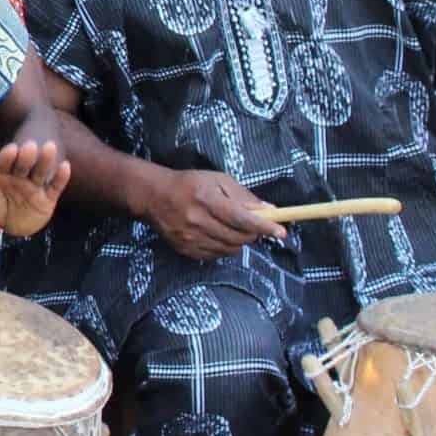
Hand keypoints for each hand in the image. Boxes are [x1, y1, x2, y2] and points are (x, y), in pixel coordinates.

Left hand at [0, 139, 70, 237]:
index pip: (5, 162)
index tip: (11, 149)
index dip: (8, 156)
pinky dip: (60, 177)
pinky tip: (65, 166)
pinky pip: (55, 186)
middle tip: (29, 146)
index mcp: (2, 171)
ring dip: (45, 160)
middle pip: (24, 164)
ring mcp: (35, 185)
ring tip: (50, 147)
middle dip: (26, 156)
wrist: (12, 223)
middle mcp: (20, 175)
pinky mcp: (48, 197)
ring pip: (41, 171)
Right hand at [142, 168, 286, 259]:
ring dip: (239, 241)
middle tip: (253, 224)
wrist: (154, 197)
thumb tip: (269, 211)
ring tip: (232, 227)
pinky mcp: (186, 251)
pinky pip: (217, 255)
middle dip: (253, 233)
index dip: (263, 226)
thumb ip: (243, 195)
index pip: (240, 218)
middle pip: (238, 237)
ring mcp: (191, 239)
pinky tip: (218, 234)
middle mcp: (197, 221)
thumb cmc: (190, 183)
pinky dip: (225, 247)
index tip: (281, 231)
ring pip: (230, 249)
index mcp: (206, 199)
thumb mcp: (217, 180)